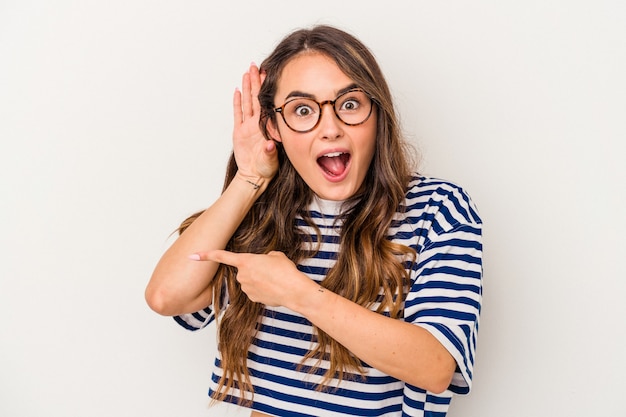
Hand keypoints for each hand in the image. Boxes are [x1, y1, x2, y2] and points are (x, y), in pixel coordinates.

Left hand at [189, 250, 311, 306]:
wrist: (293, 290)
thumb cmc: (285, 271)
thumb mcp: (275, 256)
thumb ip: (263, 258)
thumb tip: (262, 265)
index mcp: (245, 261)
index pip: (221, 256)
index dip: (206, 255)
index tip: (192, 255)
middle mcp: (242, 275)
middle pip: (243, 270)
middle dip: (254, 270)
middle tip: (270, 270)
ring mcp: (246, 288)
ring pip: (249, 281)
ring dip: (259, 280)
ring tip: (274, 280)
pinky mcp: (252, 298)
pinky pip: (255, 291)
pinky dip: (263, 290)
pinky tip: (274, 289)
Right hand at [232, 63, 277, 182]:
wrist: (255, 176)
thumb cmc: (266, 168)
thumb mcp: (271, 161)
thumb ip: (270, 152)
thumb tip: (270, 146)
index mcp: (266, 127)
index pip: (266, 104)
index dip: (266, 90)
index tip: (268, 75)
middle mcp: (257, 124)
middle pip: (256, 98)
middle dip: (256, 81)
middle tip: (255, 66)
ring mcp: (248, 126)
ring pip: (247, 102)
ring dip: (247, 87)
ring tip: (247, 72)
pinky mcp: (239, 132)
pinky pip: (238, 114)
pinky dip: (237, 102)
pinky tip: (238, 91)